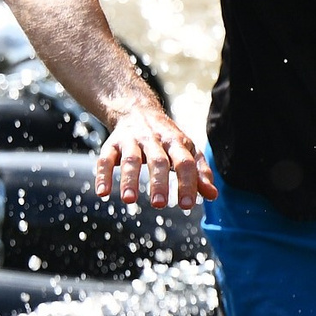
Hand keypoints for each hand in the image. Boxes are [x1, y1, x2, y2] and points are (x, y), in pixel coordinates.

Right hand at [94, 106, 218, 207]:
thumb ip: (199, 172)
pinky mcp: (112, 143)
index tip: (187, 206)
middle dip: (159, 182)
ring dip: (129, 179)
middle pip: (157, 161)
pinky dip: (102, 175)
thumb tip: (213, 195)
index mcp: (176, 142)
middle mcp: (154, 140)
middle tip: (160, 205)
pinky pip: (105, 159)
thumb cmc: (167, 138)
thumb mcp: (187, 150)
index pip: (184, 163)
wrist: (137, 109)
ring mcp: (131, 140)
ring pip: (130, 159)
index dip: (187, 184)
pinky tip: (103, 193)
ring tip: (129, 200)